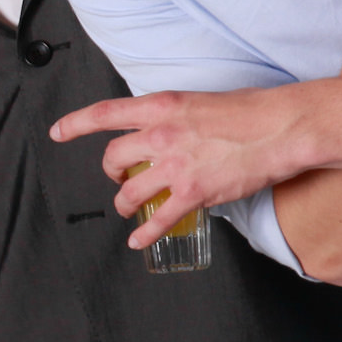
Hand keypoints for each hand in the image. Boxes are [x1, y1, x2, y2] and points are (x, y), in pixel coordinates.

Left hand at [51, 88, 311, 248]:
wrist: (282, 128)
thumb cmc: (251, 111)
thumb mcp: (200, 101)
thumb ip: (174, 116)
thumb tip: (164, 128)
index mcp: (162, 107)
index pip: (104, 114)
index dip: (75, 124)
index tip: (59, 132)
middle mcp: (161, 135)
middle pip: (112, 157)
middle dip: (110, 170)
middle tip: (118, 175)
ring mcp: (175, 166)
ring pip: (129, 191)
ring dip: (124, 202)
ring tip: (128, 206)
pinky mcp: (193, 193)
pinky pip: (158, 220)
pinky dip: (145, 234)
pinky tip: (139, 240)